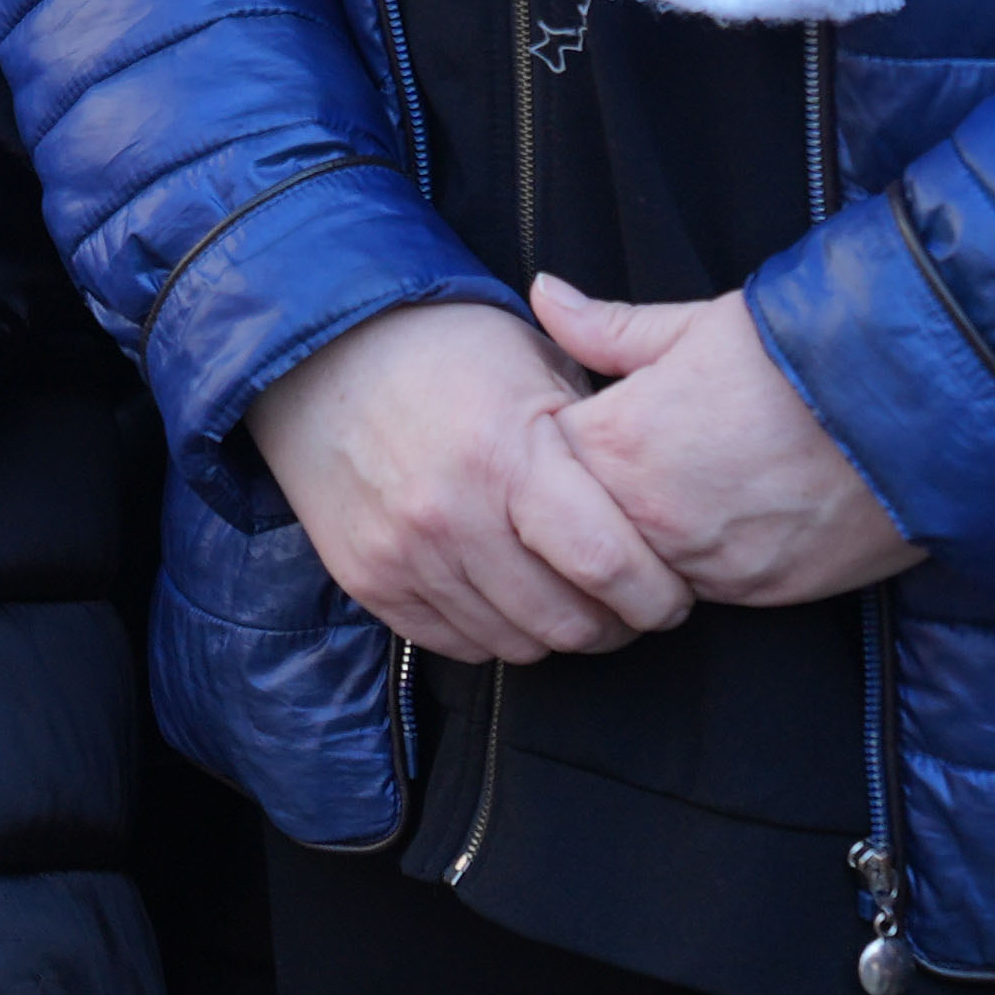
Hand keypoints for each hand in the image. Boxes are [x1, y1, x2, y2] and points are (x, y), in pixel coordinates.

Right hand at [239, 296, 692, 668]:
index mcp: (509, 455)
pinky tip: (510, 596)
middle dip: (618, 626)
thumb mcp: (536, 362)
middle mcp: (452, 516)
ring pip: (516, 645)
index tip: (674, 591)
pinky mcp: (370, 581)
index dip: (658, 594)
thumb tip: (665, 498)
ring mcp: (405, 556)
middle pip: (567, 623)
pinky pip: (457, 645)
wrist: (320, 350)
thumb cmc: (446, 348)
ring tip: (572, 600)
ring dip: (557, 633)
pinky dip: (495, 632)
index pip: (608, 563)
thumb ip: (600, 436)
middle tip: (632, 606)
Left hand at [542, 284, 926, 606]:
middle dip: (593, 501)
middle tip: (638, 466)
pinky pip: (703, 588)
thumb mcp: (698, 324)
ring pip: (641, 568)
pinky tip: (733, 518)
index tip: (591, 424)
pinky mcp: (758, 593)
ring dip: (648, 539)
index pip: (544, 461)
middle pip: (580, 528)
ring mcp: (704, 563)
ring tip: (690, 490)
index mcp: (618, 441)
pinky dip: (704, 562)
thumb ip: (608, 328)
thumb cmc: (804, 349)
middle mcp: (649, 515)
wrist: (915, 405)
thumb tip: (542, 294)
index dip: (561, 443)